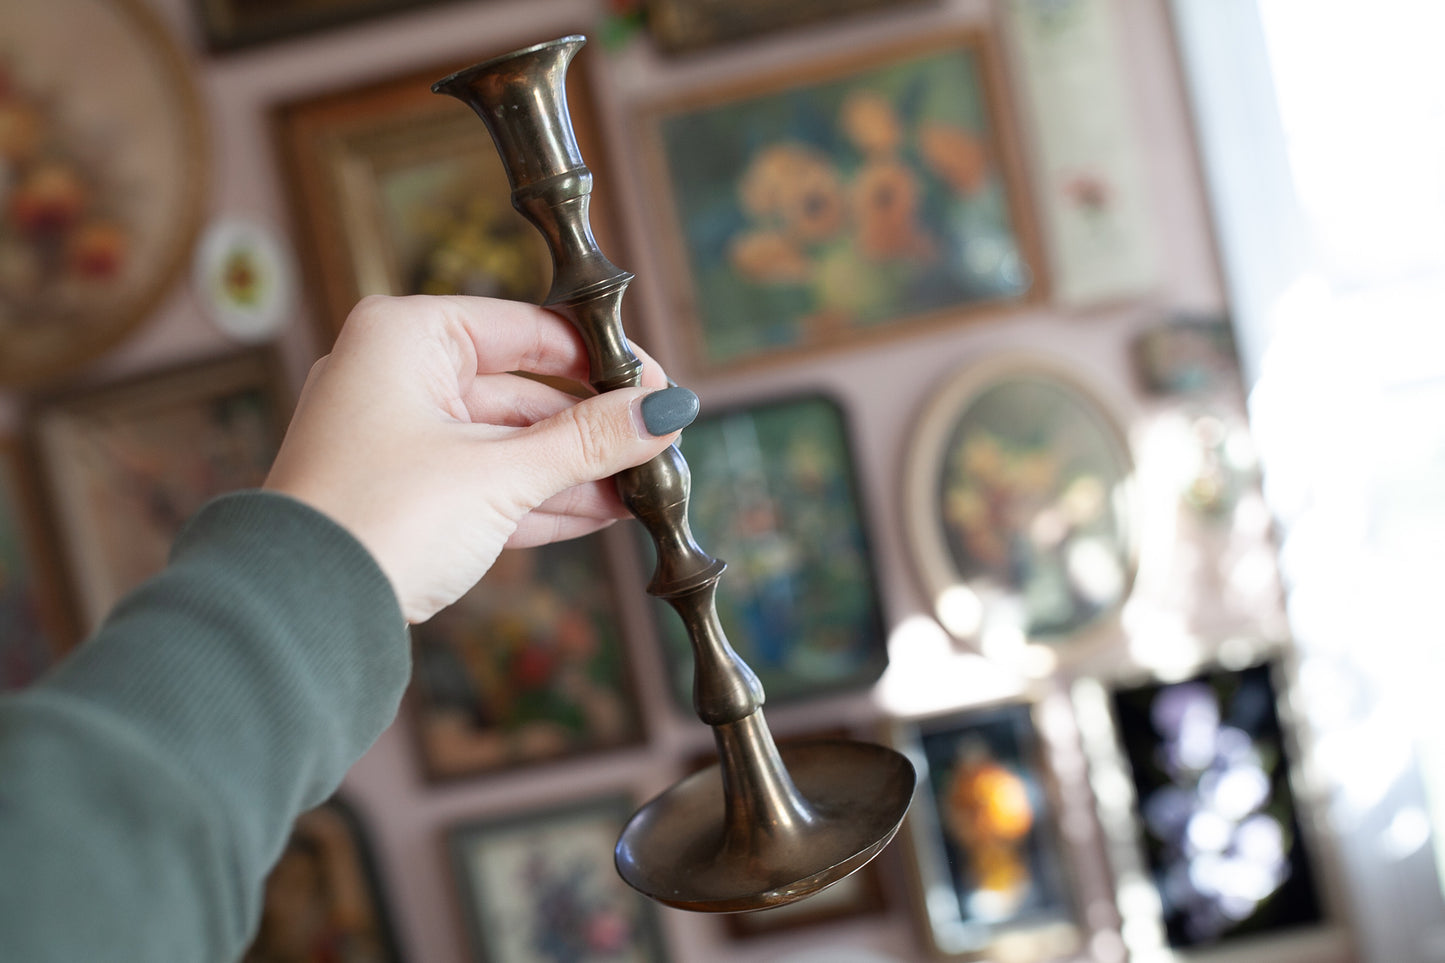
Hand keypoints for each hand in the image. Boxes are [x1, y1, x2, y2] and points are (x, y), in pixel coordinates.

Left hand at [264, 295, 696, 622]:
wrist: (303, 615)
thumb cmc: (381, 518)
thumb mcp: (500, 474)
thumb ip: (589, 441)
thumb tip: (664, 412)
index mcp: (407, 336)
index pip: (530, 328)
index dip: (603, 360)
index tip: (658, 390)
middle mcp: (399, 374)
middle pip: (525, 390)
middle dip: (594, 428)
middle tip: (658, 448)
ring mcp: (400, 437)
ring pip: (511, 443)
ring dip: (576, 470)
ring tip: (644, 489)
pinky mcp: (407, 492)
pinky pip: (489, 482)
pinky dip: (541, 499)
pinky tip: (603, 513)